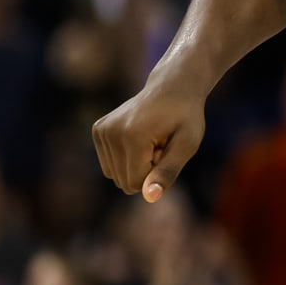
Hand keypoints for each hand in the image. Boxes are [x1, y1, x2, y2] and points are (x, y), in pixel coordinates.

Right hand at [92, 84, 206, 200]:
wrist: (172, 87)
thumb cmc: (185, 116)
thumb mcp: (187, 144)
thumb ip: (168, 172)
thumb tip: (150, 197)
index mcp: (132, 136)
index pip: (136, 184)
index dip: (156, 174)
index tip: (166, 150)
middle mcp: (111, 132)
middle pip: (124, 182)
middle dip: (145, 171)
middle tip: (160, 145)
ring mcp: (101, 130)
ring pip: (115, 176)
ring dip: (136, 165)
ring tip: (151, 141)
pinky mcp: (98, 130)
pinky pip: (109, 165)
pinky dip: (126, 158)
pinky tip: (140, 137)